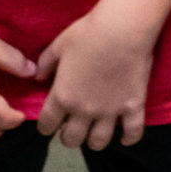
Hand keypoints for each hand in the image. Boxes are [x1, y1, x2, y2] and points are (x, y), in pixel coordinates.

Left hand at [35, 5, 157, 148]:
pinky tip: (125, 137)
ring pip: (99, 142)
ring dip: (94, 140)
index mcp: (63, 96)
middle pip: (72, 140)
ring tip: (96, 132)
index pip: (47, 125)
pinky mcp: (133, 106)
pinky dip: (129, 139)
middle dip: (69, 136)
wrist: (123, 28)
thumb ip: (45, 64)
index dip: (46, 126)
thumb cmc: (89, 33)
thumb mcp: (59, 45)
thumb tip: (37, 77)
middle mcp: (84, 110)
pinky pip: (133, 133)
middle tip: (73, 127)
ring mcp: (110, 111)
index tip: (50, 123)